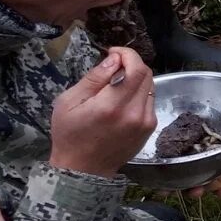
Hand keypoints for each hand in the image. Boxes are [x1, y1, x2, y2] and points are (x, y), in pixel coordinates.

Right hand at [49, 49, 157, 178]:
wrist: (83, 168)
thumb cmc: (70, 134)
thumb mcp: (69, 102)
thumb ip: (94, 78)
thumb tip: (115, 59)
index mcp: (112, 106)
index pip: (136, 69)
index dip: (128, 54)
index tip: (114, 52)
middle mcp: (135, 113)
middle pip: (147, 74)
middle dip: (132, 63)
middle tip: (113, 66)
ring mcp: (146, 122)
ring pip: (151, 86)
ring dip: (136, 78)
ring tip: (116, 84)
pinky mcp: (150, 127)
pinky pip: (150, 100)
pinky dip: (139, 93)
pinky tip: (122, 99)